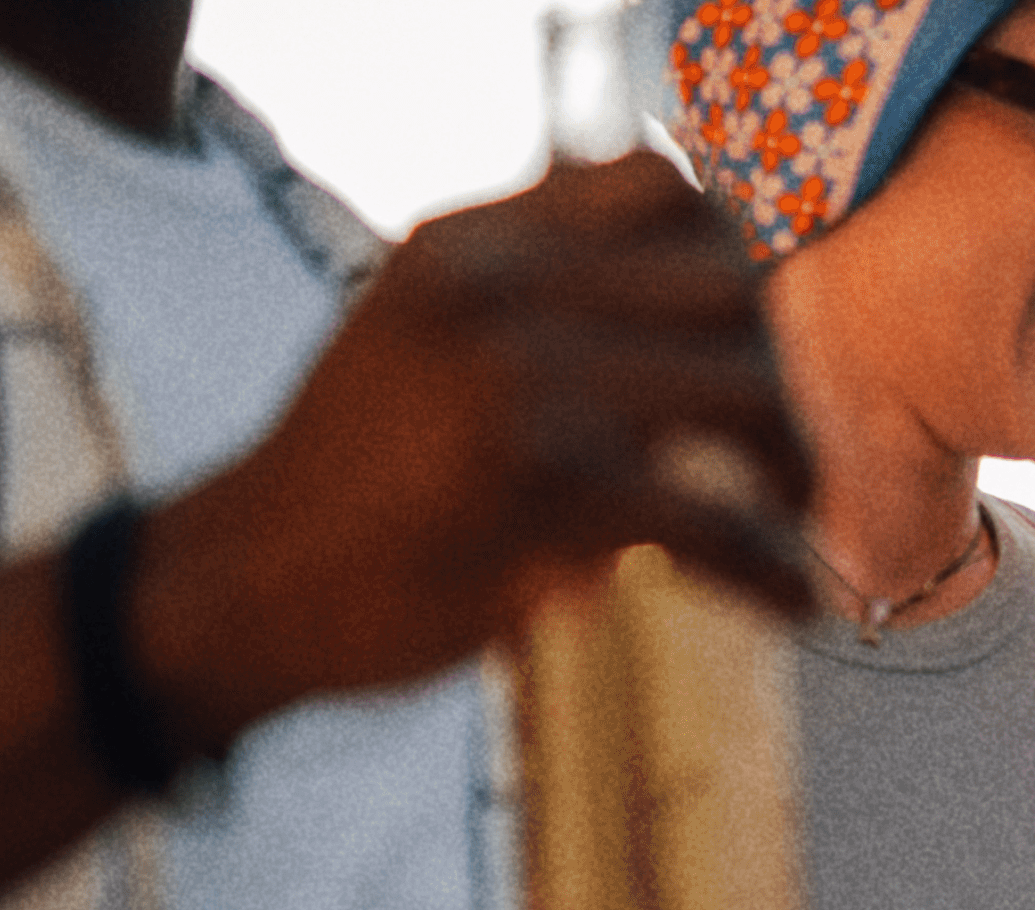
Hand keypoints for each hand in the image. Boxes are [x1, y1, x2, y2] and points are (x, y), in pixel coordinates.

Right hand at [132, 154, 811, 750]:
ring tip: (791, 518)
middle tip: (779, 454)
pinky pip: (718, 519)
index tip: (741, 341)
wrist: (242, 584)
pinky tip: (788, 600)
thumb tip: (710, 291)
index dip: (729, 260)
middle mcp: (499, 292)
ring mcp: (523, 385)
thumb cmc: (355, 479)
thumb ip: (536, 297)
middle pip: (730, 286)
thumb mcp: (424, 333)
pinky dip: (771, 567)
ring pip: (746, 390)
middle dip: (776, 375)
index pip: (659, 185)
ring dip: (792, 464)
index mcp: (470, 243)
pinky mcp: (548, 493)